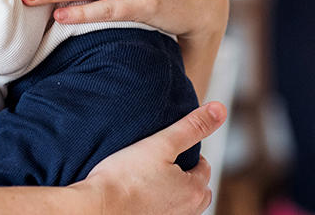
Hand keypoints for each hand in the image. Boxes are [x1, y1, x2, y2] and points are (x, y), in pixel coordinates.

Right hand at [74, 102, 225, 214]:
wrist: (96, 208)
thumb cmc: (125, 176)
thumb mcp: (162, 143)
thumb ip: (192, 126)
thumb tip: (219, 109)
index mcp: (194, 190)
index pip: (203, 167)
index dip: (189, 154)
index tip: (171, 149)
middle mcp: (187, 212)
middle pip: (197, 190)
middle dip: (187, 177)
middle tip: (166, 165)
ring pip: (182, 206)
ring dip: (174, 194)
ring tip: (154, 181)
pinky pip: (163, 214)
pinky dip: (159, 205)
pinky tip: (142, 197)